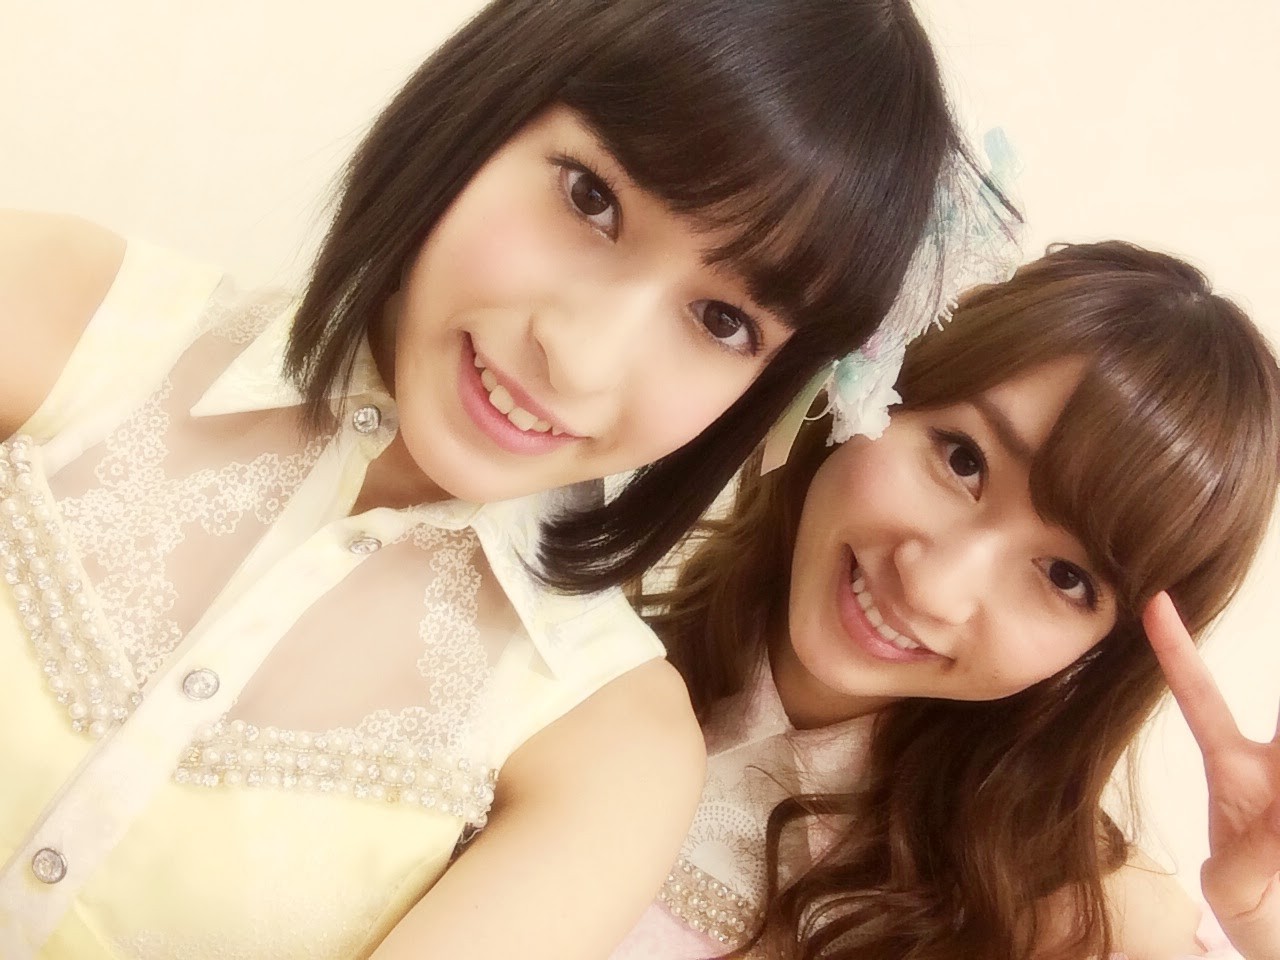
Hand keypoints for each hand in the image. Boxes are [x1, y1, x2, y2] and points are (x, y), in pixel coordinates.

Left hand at [1144, 592, 1279, 958]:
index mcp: (1233, 769)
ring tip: (1265, 825)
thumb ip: (1249, 860)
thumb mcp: (1237, 886)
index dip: (1175, 651)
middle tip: (1258, 758)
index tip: (1153, 603)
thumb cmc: (1255, 902)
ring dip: (1277, 790)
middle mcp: (1273, 763)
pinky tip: (1275, 829)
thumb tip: (1277, 822)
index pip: (1200, 698)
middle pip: (1277, 711)